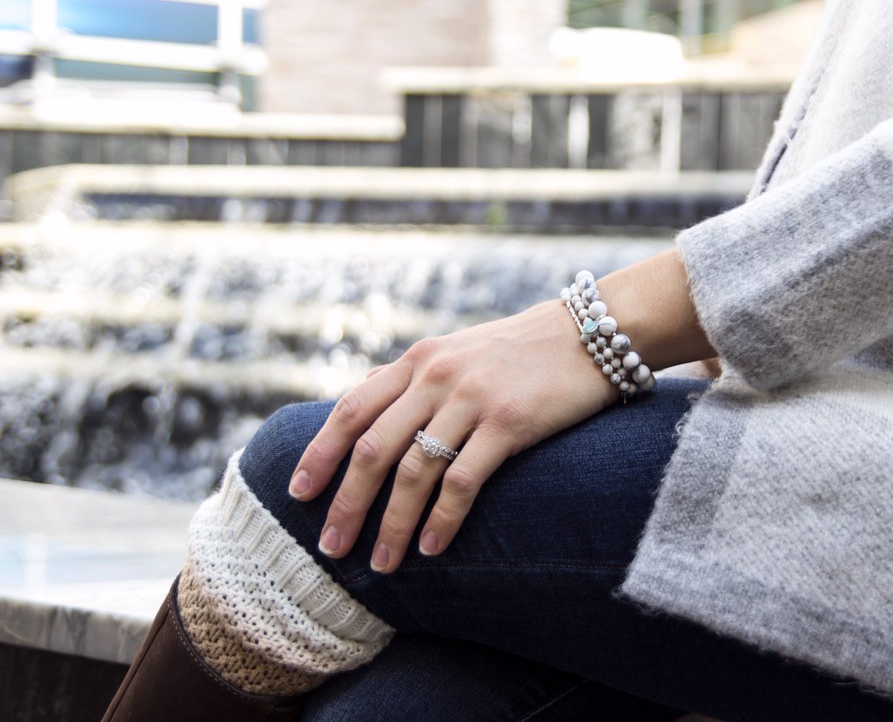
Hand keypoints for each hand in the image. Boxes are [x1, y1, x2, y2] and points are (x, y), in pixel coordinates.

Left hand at [287, 300, 616, 571]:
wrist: (591, 334)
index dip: (320, 455)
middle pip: (373, 450)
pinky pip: (463, 481)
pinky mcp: (509, 422)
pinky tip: (432, 548)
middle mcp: (436, 377)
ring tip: (382, 563)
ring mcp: (472, 399)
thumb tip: (362, 397)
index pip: (351, 411)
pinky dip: (442, 520)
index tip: (297, 495)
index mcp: (418, 361)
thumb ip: (410, 376)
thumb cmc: (520, 350)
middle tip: (331, 547)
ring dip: (392, 525)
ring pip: (414, 472)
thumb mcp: (456, 350)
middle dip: (347, 504)